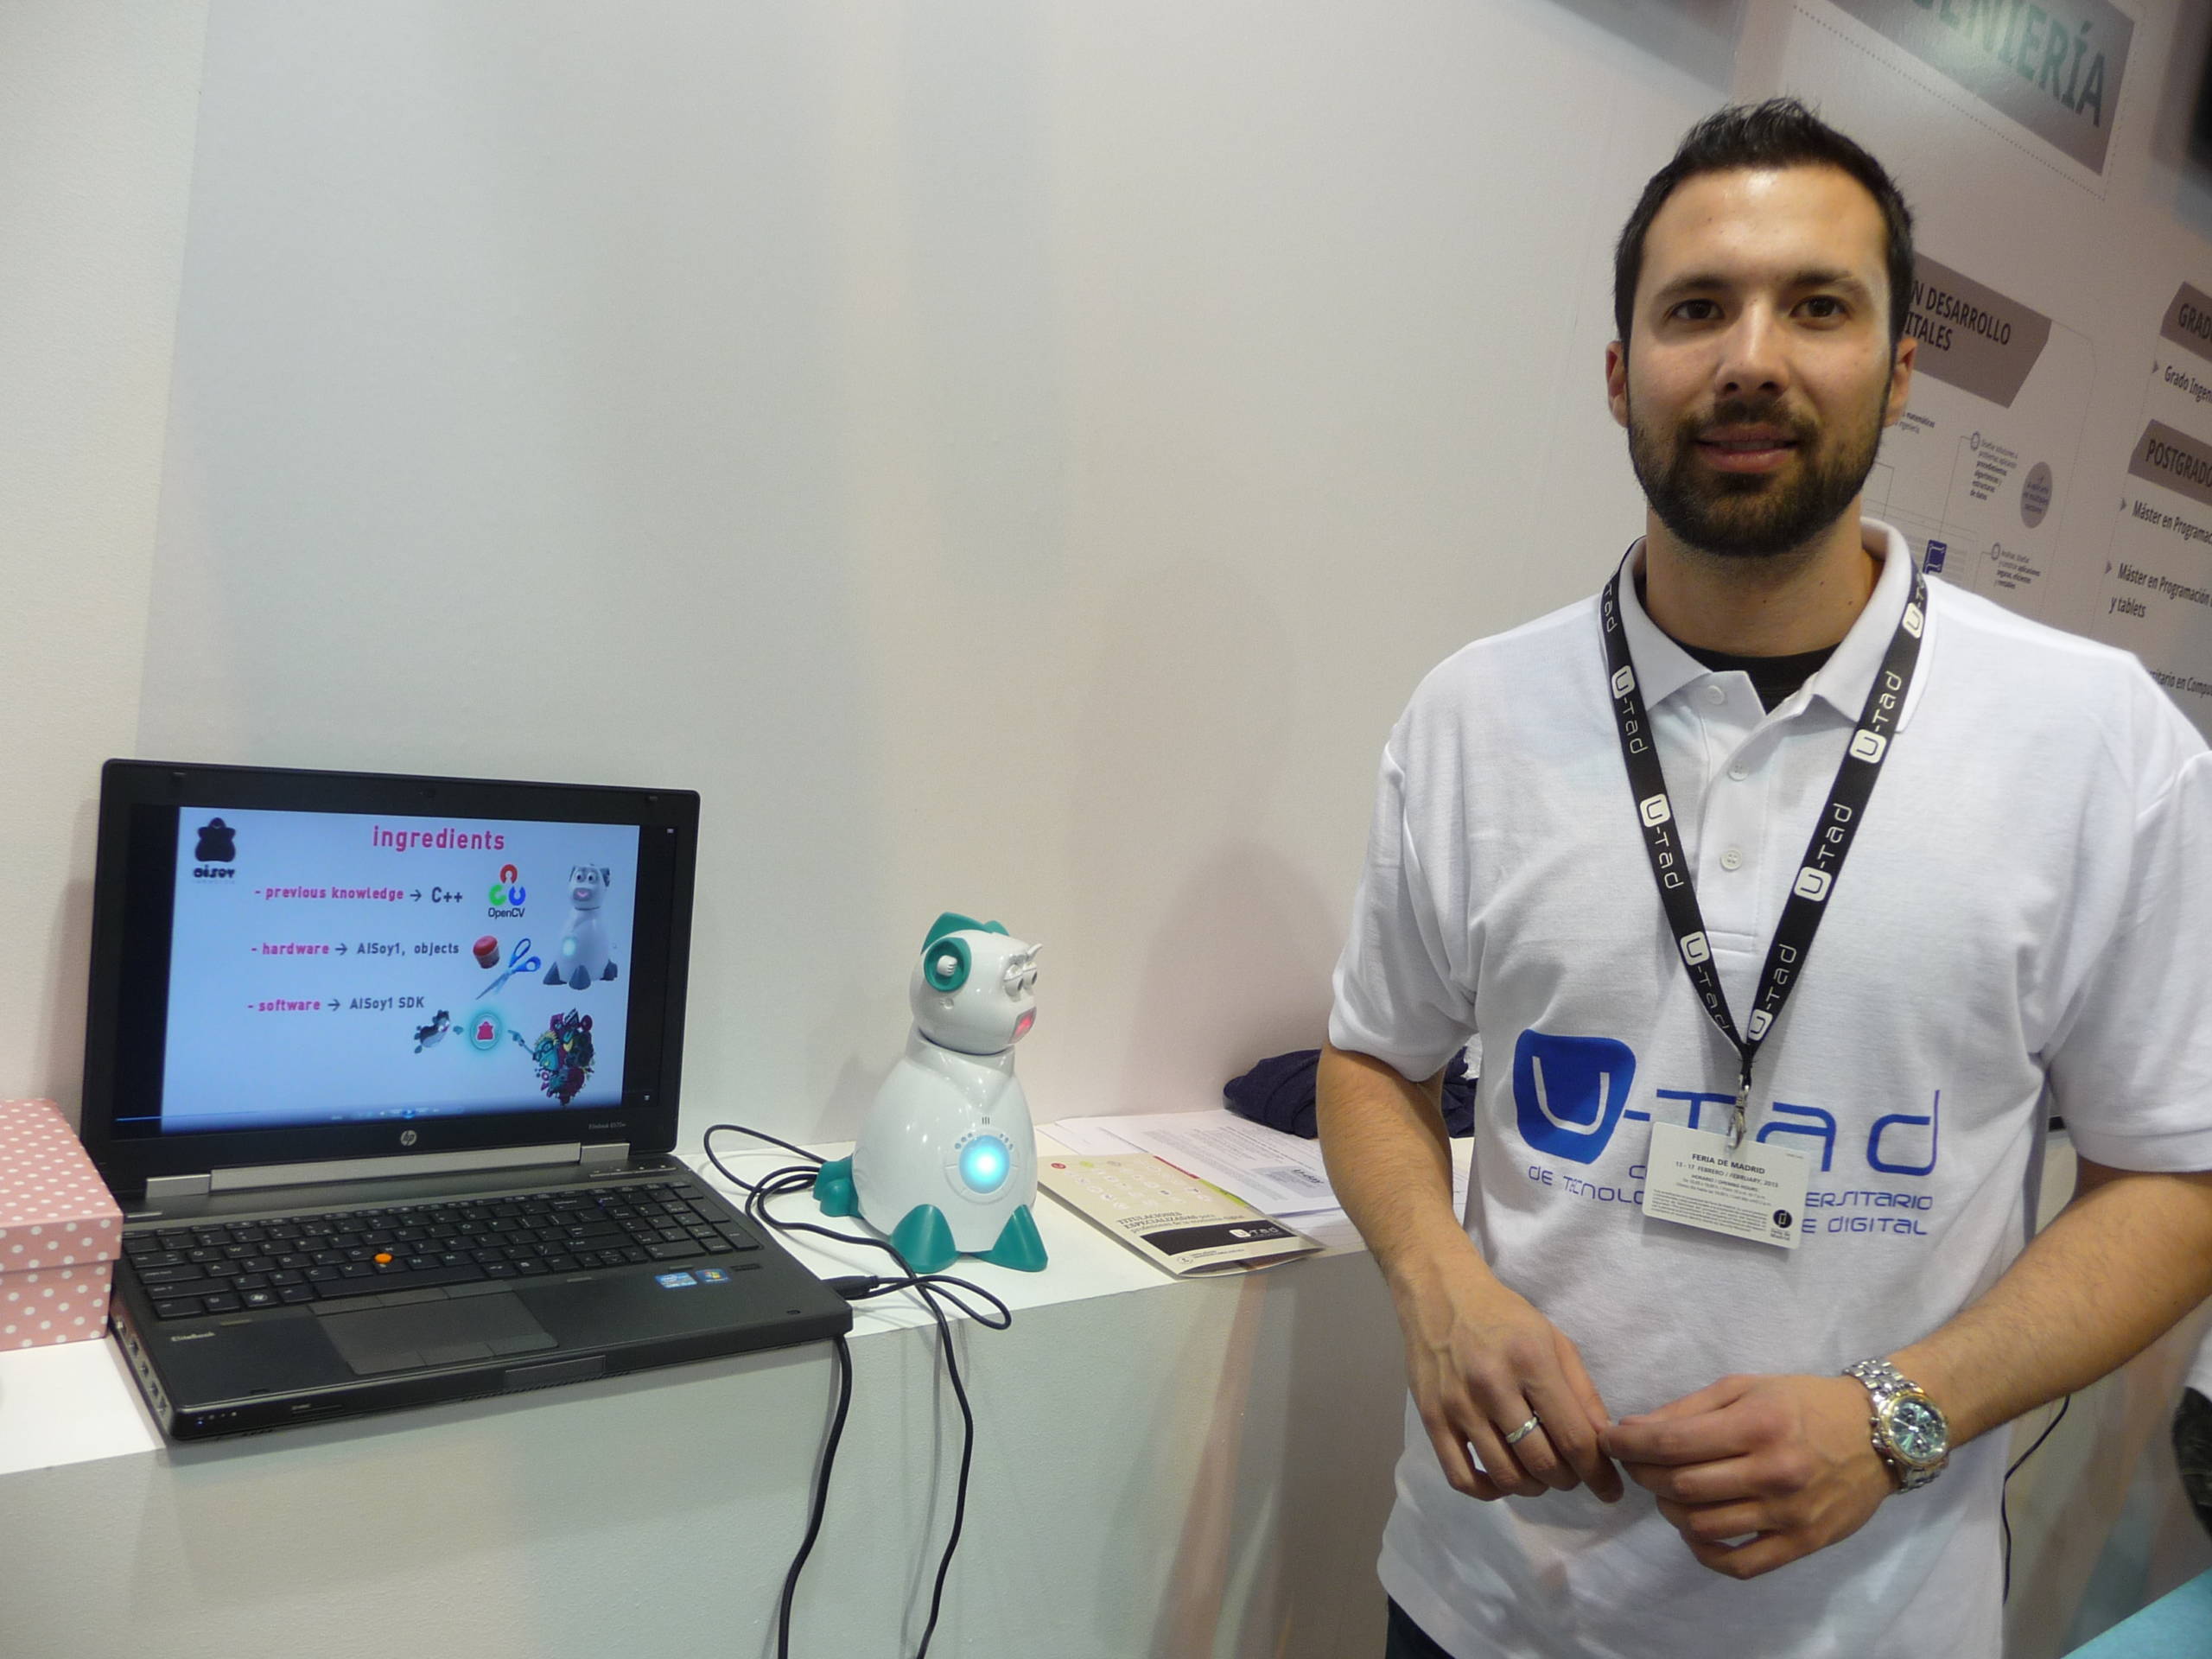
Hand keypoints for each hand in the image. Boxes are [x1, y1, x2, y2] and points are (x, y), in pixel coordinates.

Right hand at [1388, 1253, 1622, 1503]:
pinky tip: (1502, 1479)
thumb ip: (1581, 1392)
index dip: (1598, 1473)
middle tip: (1572, 1474)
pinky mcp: (1431, 1418)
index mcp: (1531, 1361)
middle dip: (1568, 1480)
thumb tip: (1603, 1444)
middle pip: (1542, 1462)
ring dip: (1533, 1487)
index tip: (1610, 1491)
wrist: (1439, 1292)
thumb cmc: (1503, 1315)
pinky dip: (1488, 1491)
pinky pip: (1461, 1476)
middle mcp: (1493, 1385)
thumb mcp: (1553, 1340)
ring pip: (1506, 1475)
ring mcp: (1458, 1405)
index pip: (1573, 1437)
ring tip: (1540, 1475)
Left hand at [1603, 1373, 1896, 1578]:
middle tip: (1636, 1464)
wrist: (1880, 1433)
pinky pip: (1740, 1564)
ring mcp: (1789, 1514)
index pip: (1673, 1443)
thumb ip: (1688, 1409)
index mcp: (1756, 1425)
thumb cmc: (1804, 1403)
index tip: (1609, 1439)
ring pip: (1703, 1526)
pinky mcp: (1803, 1544)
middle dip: (1644, 1476)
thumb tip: (1634, 1429)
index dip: (1629, 1444)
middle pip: (1681, 1487)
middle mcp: (1773, 1472)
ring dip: (1669, 1511)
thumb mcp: (1746, 1387)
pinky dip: (1706, 1553)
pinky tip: (1695, 1531)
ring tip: (1668, 1492)